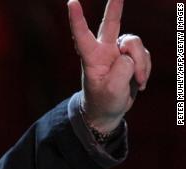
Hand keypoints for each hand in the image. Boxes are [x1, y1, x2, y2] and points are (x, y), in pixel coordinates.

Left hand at [68, 0, 150, 132]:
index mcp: (91, 57)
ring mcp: (119, 51)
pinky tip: (139, 81)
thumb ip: (121, 70)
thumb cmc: (103, 101)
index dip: (77, 19)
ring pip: (135, 45)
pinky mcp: (132, 55)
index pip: (82, 36)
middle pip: (111, 24)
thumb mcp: (111, 90)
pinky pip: (144, 55)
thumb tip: (129, 55)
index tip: (71, 3)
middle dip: (114, 8)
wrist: (109, 110)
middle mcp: (104, 50)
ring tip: (136, 81)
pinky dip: (145, 68)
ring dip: (140, 65)